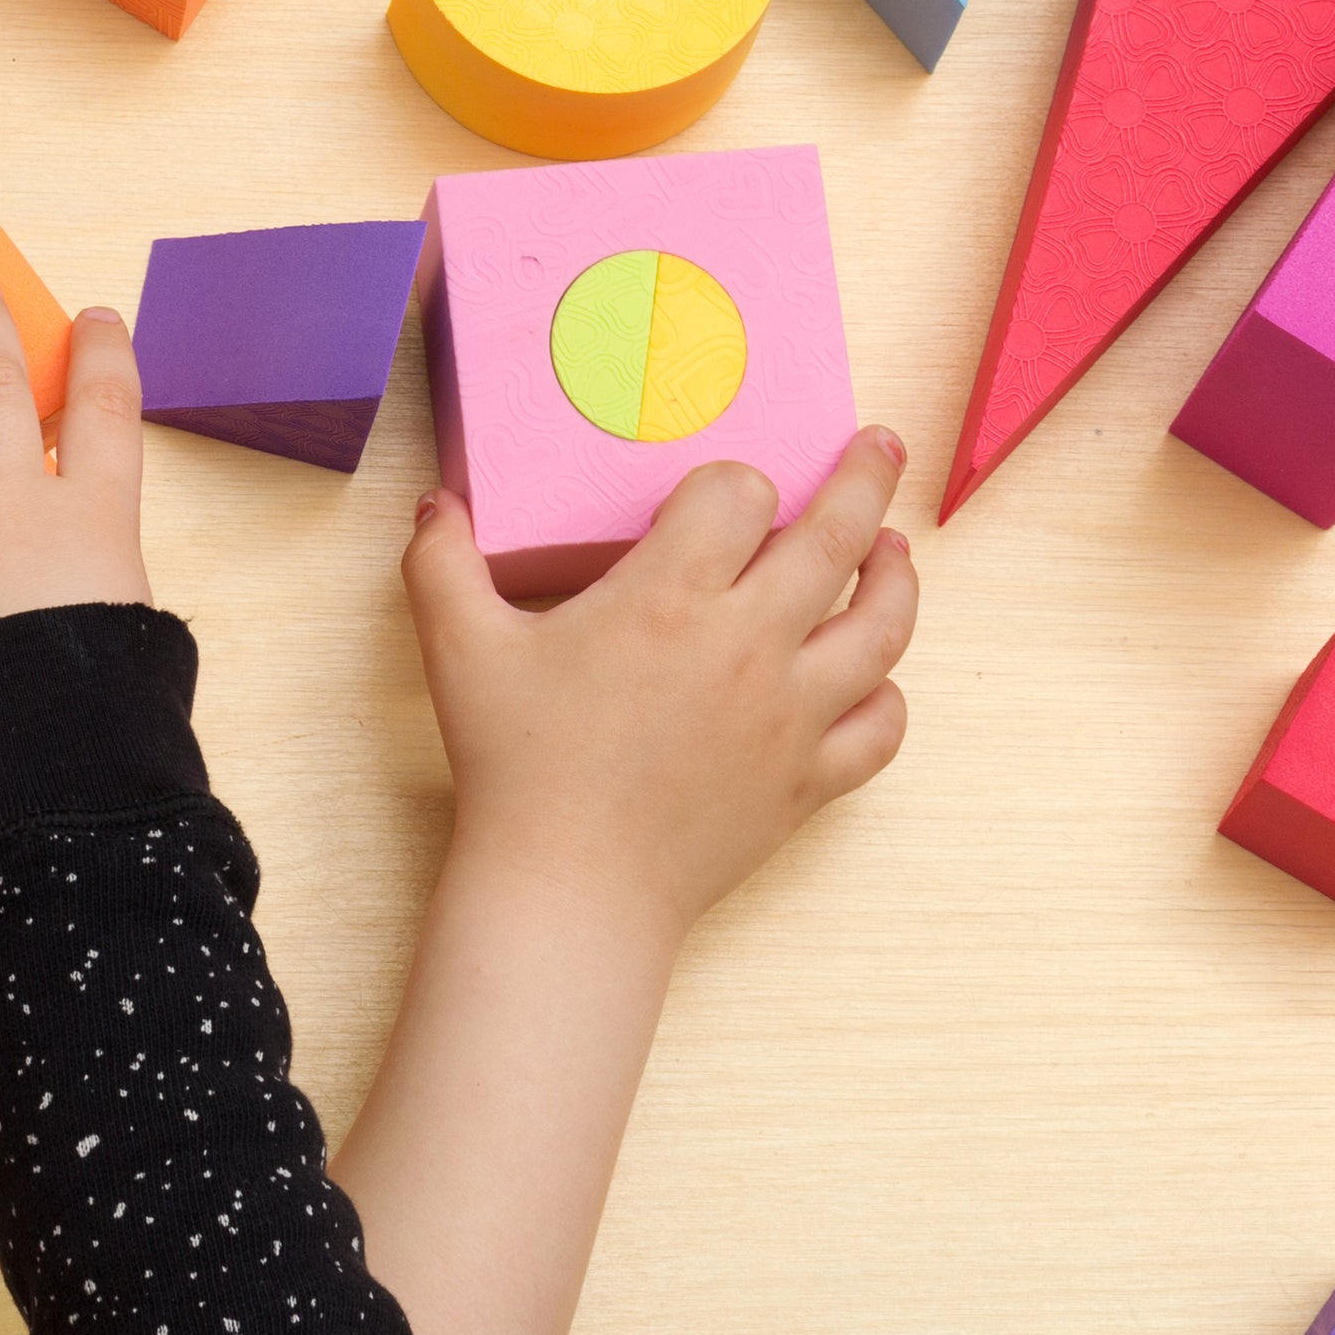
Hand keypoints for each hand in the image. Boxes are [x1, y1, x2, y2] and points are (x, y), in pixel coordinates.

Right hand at [399, 429, 914, 955]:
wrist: (569, 888)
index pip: (740, 494)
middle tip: (878, 447)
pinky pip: (882, 727)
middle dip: (864, 479)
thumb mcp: (460, 650)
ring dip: (897, 577)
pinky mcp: (808, 780)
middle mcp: (748, 643)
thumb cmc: (516, 766)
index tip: (720, 493)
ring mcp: (790, 714)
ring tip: (896, 549)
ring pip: (882, 627)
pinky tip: (873, 674)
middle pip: (836, 536)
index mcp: (669, 596)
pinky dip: (888, 694)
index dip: (734, 480)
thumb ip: (441, 564)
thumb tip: (438, 504)